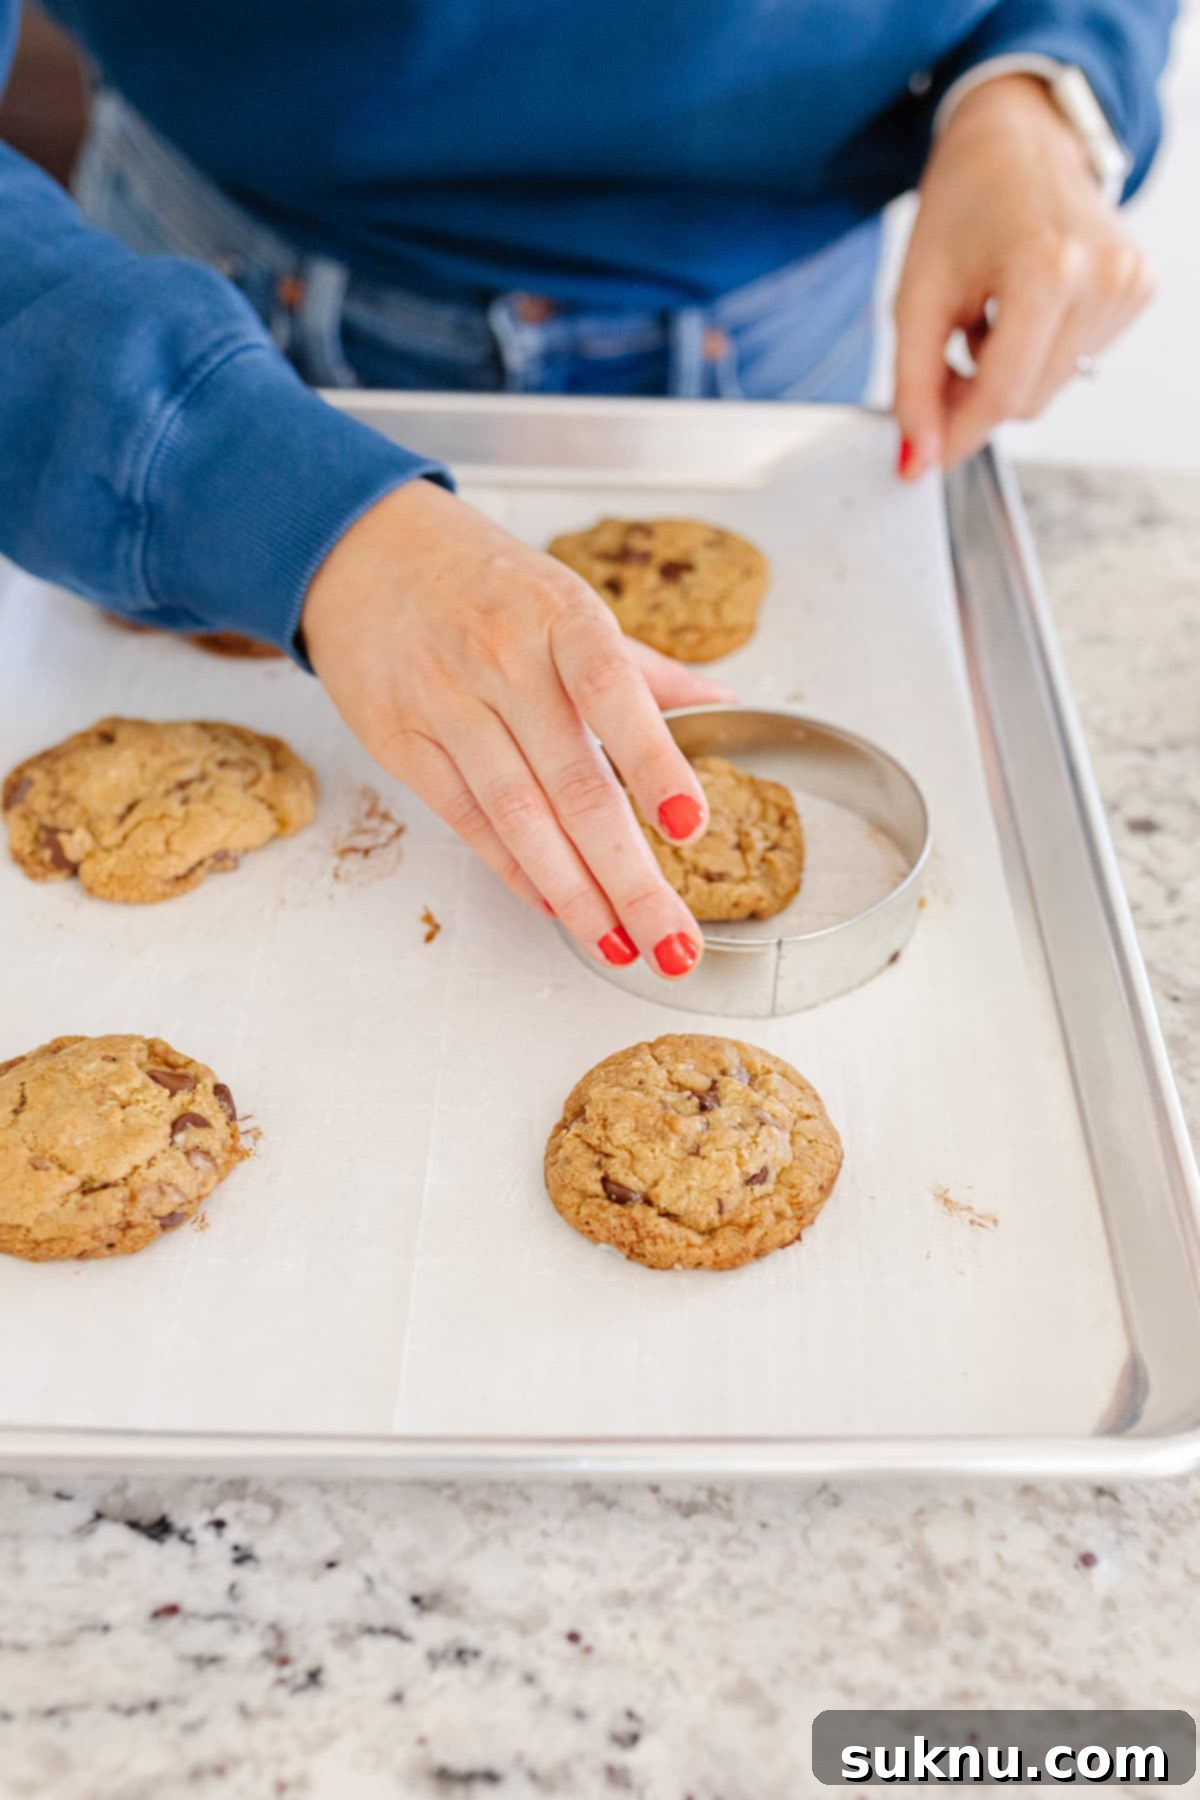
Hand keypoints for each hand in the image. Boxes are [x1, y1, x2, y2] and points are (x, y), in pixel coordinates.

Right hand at [302, 479, 734, 976]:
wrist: (362, 548)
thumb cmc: (481, 579)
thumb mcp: (567, 602)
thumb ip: (645, 669)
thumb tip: (726, 707)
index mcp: (562, 617)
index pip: (616, 694)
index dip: (654, 763)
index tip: (688, 825)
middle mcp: (504, 660)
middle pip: (574, 785)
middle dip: (629, 875)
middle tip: (672, 941)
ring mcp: (446, 702)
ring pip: (518, 817)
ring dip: (574, 893)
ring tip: (620, 943)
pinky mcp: (401, 740)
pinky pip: (466, 820)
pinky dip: (515, 870)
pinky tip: (556, 907)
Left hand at [894, 74, 1155, 475]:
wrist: (1016, 139)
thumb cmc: (964, 204)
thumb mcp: (917, 294)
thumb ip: (913, 384)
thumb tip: (916, 460)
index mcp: (1048, 268)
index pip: (1003, 395)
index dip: (957, 431)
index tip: (923, 450)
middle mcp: (1103, 276)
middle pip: (1028, 401)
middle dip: (978, 397)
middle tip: (950, 354)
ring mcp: (1130, 282)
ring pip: (1051, 388)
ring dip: (1010, 370)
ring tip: (992, 313)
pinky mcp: (1141, 287)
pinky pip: (1078, 362)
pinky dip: (1041, 350)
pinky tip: (1028, 304)